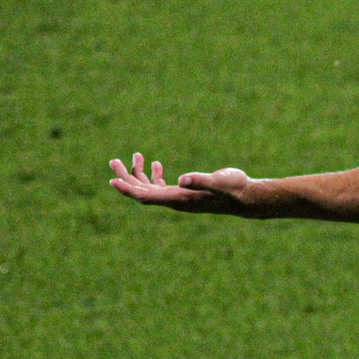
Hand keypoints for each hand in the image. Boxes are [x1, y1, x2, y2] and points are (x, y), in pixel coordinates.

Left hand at [109, 152, 250, 213]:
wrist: (245, 198)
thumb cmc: (234, 188)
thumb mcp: (219, 182)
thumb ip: (200, 181)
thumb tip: (182, 179)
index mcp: (179, 198)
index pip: (146, 197)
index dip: (129, 190)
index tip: (113, 181)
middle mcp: (175, 201)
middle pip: (142, 192)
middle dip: (126, 177)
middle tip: (113, 161)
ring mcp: (178, 198)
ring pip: (150, 189)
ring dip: (137, 175)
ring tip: (133, 156)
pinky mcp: (184, 194)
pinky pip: (161, 187)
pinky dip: (153, 176)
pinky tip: (154, 164)